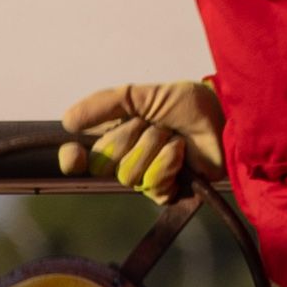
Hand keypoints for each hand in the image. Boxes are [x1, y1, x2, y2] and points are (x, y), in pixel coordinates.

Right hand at [55, 78, 224, 203]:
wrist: (219, 113)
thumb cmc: (182, 103)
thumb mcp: (139, 95)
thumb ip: (103, 104)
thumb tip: (67, 120)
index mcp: (115, 137)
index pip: (80, 160)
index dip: (72, 159)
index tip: (74, 154)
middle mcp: (126, 160)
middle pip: (103, 164)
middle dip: (127, 137)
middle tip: (150, 123)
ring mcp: (146, 178)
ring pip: (129, 175)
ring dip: (153, 146)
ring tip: (172, 134)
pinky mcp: (168, 191)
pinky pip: (153, 185)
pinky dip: (168, 162)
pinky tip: (181, 151)